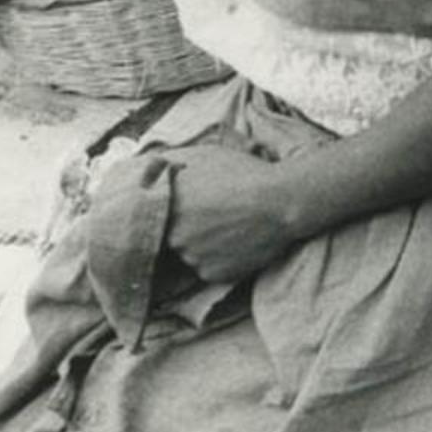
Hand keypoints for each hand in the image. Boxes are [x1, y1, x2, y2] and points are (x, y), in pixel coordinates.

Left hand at [166, 146, 309, 287]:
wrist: (282, 201)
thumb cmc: (245, 172)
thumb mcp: (205, 156)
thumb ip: (171, 165)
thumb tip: (149, 169)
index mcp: (168, 206)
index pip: (154, 216)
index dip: (170, 212)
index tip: (187, 207)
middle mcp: (174, 236)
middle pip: (171, 237)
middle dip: (186, 229)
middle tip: (212, 216)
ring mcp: (192, 258)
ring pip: (189, 254)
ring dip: (201, 245)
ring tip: (228, 227)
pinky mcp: (212, 275)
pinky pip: (207, 269)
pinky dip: (218, 260)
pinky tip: (236, 242)